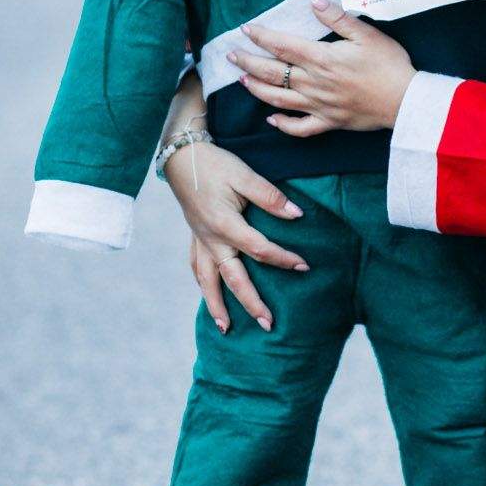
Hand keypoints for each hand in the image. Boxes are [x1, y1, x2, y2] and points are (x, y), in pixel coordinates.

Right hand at [163, 137, 306, 333]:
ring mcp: (200, 241)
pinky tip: (210, 296)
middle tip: (268, 325)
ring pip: (208, 281)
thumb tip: (297, 215)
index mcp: (225, 224)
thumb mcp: (245, 175)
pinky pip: (197, 269)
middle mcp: (211, 240)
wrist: (182, 157)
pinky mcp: (194, 238)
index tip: (303, 266)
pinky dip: (204, 286)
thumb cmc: (216, 165)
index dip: (283, 259)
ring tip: (226, 328)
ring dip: (216, 306)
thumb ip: (270, 197)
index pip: (259, 250)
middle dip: (251, 303)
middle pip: (233, 278)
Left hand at [229, 2, 415, 137]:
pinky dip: (283, 125)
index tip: (245, 29)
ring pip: (278, 99)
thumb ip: (338, 18)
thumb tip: (314, 2)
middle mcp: (314, 83)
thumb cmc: (390, 64)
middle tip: (231, 56)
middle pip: (272, 73)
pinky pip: (300, 128)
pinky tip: (271, 119)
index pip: (282, 46)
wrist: (406, 101)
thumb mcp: (367, 34)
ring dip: (257, 90)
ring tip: (242, 81)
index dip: (261, 37)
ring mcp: (319, 105)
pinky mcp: (329, 122)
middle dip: (248, 63)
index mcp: (321, 58)